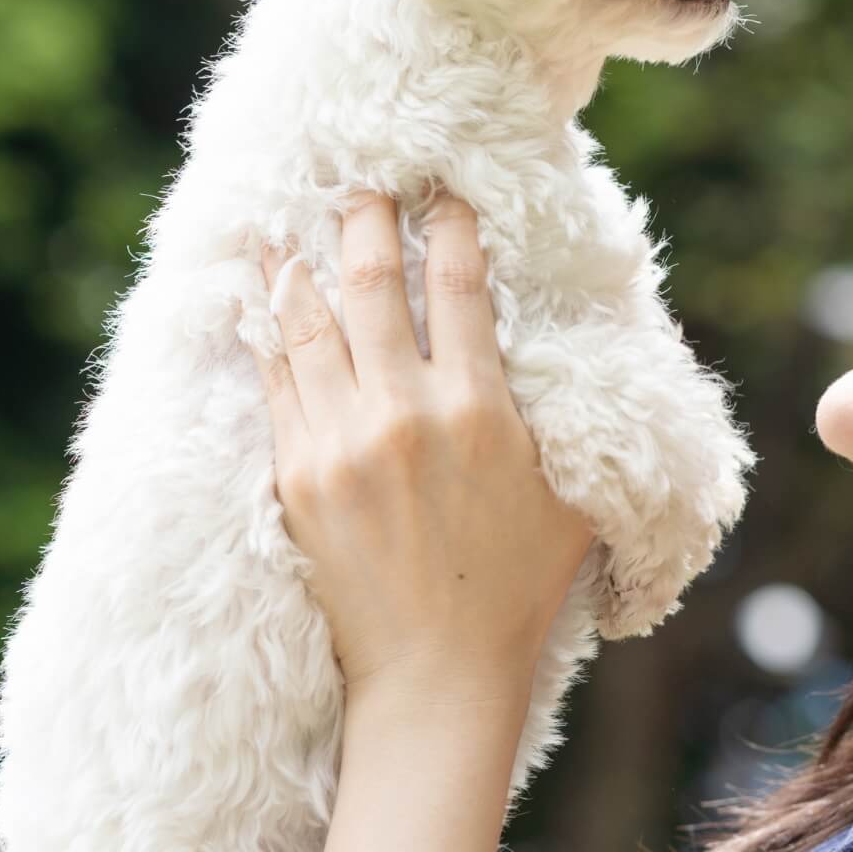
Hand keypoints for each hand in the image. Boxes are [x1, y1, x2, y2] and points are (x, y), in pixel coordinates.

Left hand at [254, 192, 594, 705]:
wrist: (435, 673)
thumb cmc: (515, 585)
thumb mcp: (571, 493)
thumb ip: (569, 413)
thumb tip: (591, 344)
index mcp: (479, 409)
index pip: (458, 283)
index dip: (449, 224)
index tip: (442, 189)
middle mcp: (404, 414)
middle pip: (372, 280)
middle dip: (365, 216)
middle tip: (360, 178)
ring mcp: (340, 442)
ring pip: (310, 320)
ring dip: (301, 258)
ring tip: (290, 216)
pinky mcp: (296, 474)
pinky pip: (276, 379)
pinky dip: (268, 329)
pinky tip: (261, 294)